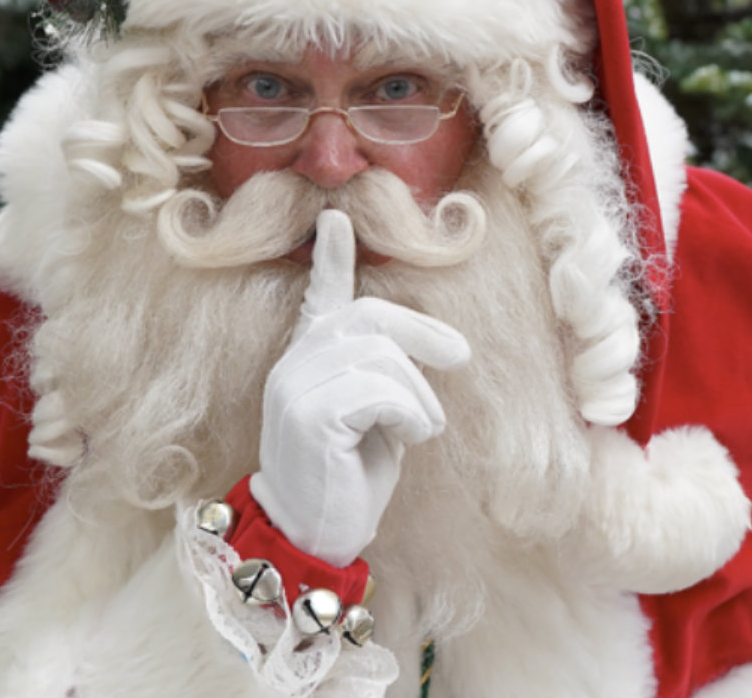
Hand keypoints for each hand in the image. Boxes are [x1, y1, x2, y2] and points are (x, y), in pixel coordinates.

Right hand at [250, 210, 470, 567]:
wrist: (315, 533)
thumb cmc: (349, 477)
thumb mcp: (374, 419)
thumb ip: (383, 377)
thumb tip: (429, 350)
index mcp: (307, 363)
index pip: (318, 299)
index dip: (331, 259)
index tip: (337, 218)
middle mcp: (293, 367)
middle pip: (367, 316)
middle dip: (422, 331)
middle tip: (459, 357)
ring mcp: (294, 388)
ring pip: (380, 355)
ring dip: (417, 393)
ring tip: (420, 428)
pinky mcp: (308, 416)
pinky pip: (377, 389)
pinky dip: (409, 412)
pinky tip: (408, 438)